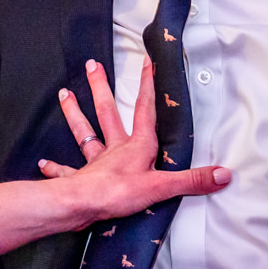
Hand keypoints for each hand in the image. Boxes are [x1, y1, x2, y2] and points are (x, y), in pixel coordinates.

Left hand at [37, 58, 228, 222]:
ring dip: (74, 113)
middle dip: (101, 88)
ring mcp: (94, 164)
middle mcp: (114, 150)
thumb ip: (192, 180)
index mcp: (136, 147)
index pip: (145, 110)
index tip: (147, 62)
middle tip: (93, 66)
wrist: (81, 206)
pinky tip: (45, 163)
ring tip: (64, 95)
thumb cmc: (117, 193)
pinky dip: (56, 168)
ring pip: (84, 133)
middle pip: (107, 112)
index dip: (148, 86)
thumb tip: (222, 174)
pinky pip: (67, 172)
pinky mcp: (79, 180)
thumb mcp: (162, 187)